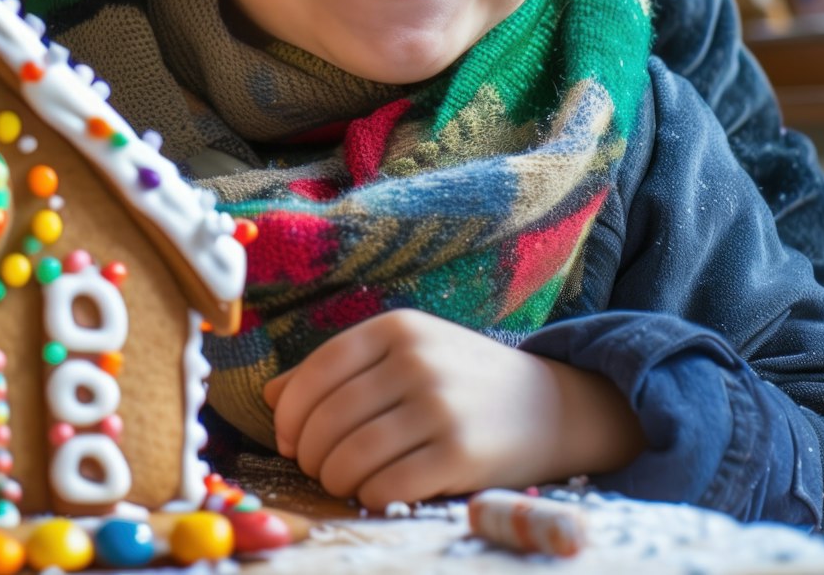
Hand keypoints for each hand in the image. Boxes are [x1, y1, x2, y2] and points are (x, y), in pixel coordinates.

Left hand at [261, 309, 644, 508]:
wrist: (552, 406)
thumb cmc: (461, 379)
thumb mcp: (403, 354)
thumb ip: (337, 370)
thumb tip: (271, 398)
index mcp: (397, 328)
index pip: (319, 369)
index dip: (292, 410)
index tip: (287, 436)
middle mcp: (417, 361)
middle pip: (330, 417)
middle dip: (310, 451)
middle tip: (315, 466)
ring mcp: (441, 408)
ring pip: (352, 455)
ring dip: (333, 478)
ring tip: (341, 480)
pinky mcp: (462, 456)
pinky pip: (388, 485)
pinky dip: (369, 496)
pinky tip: (374, 492)